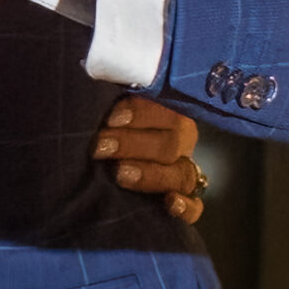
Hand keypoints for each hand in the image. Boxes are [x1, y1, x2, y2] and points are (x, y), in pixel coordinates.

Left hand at [91, 97, 204, 224]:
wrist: (113, 162)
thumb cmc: (108, 131)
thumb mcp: (111, 115)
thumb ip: (109, 105)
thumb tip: (93, 82)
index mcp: (167, 114)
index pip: (164, 110)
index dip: (140, 113)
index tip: (110, 119)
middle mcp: (180, 143)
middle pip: (170, 144)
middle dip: (133, 145)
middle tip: (101, 147)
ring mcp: (184, 173)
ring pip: (182, 175)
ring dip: (152, 175)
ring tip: (120, 174)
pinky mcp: (185, 201)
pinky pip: (195, 206)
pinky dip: (186, 206)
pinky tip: (171, 203)